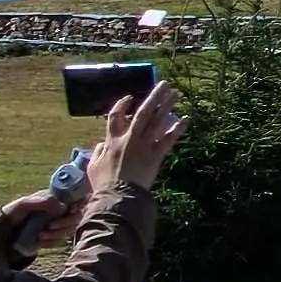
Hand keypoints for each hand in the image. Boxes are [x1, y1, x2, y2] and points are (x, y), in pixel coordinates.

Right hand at [91, 80, 183, 200]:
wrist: (118, 197)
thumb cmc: (104, 184)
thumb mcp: (94, 166)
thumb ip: (98, 152)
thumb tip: (102, 143)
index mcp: (112, 140)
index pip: (115, 116)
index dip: (121, 105)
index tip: (129, 97)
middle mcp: (129, 138)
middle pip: (142, 112)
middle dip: (154, 97)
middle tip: (164, 84)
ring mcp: (144, 145)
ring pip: (157, 120)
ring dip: (167, 105)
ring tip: (176, 93)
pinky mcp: (156, 155)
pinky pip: (169, 139)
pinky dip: (178, 128)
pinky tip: (187, 118)